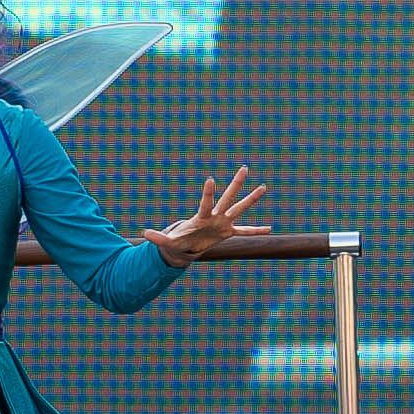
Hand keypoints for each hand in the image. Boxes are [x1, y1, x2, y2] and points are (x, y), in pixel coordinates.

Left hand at [145, 167, 271, 259]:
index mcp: (201, 217)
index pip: (206, 202)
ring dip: (251, 199)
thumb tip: (144, 235)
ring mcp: (223, 223)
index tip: (211, 179)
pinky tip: (269, 229)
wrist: (186, 246)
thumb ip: (159, 237)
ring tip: (263, 187)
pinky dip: (256, 231)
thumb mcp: (168, 241)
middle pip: (228, 197)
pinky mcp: (228, 232)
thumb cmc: (177, 240)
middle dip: (236, 184)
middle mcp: (215, 216)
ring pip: (239, 208)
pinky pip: (245, 231)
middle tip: (244, 168)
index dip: (208, 192)